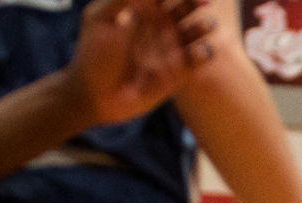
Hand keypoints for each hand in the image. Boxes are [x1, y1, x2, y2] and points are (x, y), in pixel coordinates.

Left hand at [71, 0, 215, 126]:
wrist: (97, 95)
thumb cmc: (94, 54)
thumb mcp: (101, 19)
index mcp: (141, 8)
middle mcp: (160, 26)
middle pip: (185, 6)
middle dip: (197, 2)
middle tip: (205, 2)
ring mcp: (171, 48)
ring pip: (196, 31)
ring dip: (204, 26)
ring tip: (207, 26)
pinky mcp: (179, 71)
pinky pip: (198, 59)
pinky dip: (204, 53)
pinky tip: (202, 50)